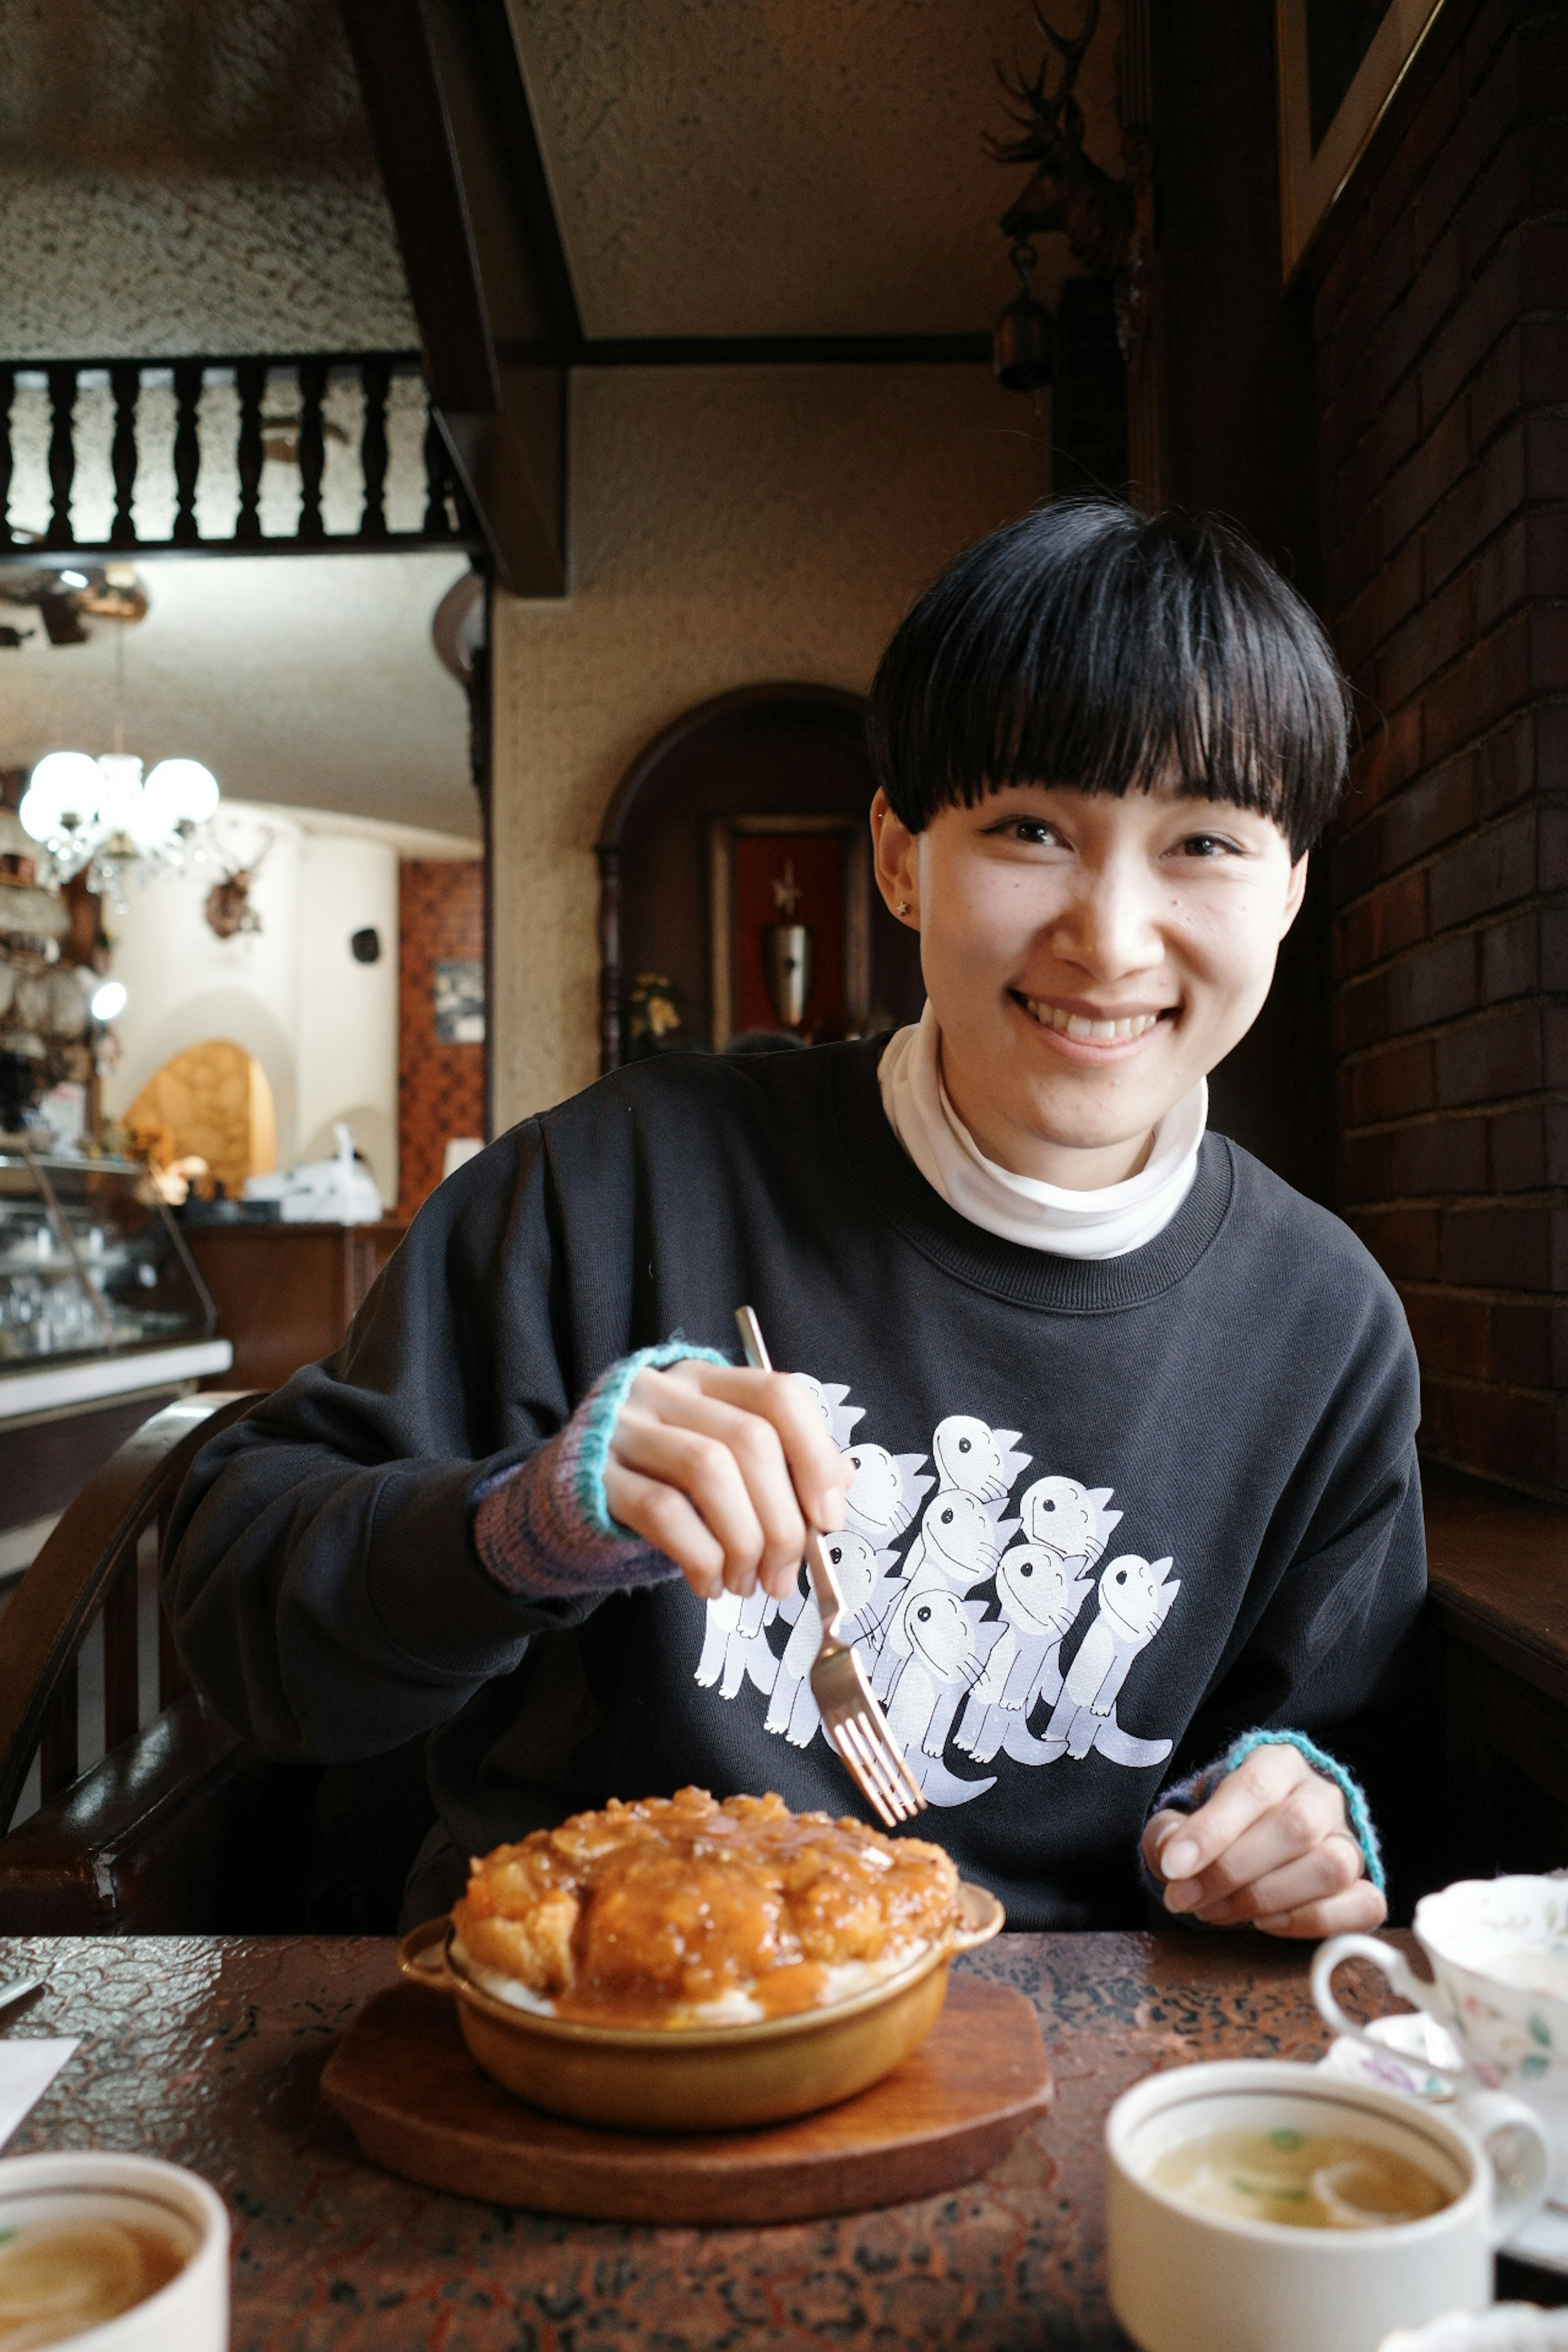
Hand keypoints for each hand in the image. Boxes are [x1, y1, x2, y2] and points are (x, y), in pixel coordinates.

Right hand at [601, 1359, 850, 1604]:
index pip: (779, 1395)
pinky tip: (709, 1584)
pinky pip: (663, 1510)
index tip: (829, 1519)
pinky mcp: (595, 1475)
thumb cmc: (661, 1485)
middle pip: (750, 1439)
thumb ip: (779, 1468)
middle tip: (784, 1577)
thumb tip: (838, 1493)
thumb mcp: (722, 1464)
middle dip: (783, 1521)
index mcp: (708, 1381)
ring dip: (744, 1540)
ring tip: (748, 1585)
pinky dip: (701, 1555)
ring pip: (709, 1468)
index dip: (816, 1456)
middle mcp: (666, 1392)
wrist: (563, 1503)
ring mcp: (625, 1428)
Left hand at [1141, 1742, 1385, 1937]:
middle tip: (1186, 1898)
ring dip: (1266, 1900)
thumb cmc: (1219, 1826)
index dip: (1212, 1830)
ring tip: (1217, 1911)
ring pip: (1332, 1867)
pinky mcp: (1367, 1884)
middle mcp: (1322, 1795)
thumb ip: (1169, 1832)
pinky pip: (1363, 1906)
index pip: (1253, 1788)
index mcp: (1278, 1762)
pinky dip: (1312, 1922)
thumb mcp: (1182, 1816)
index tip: (1174, 1867)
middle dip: (1232, 1871)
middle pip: (1296, 1827)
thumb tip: (1172, 1854)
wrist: (1258, 1838)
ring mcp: (1351, 1841)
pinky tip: (1267, 1923)